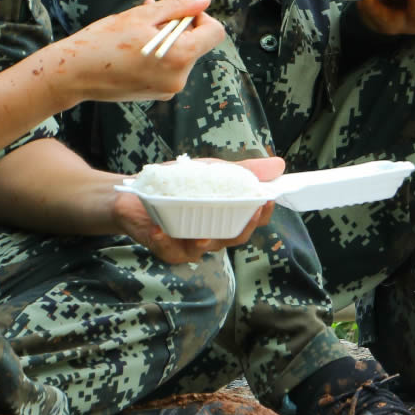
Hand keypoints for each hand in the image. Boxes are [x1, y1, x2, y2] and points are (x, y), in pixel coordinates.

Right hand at [39, 0, 223, 104]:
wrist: (73, 74)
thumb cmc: (103, 40)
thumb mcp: (141, 16)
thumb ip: (178, 6)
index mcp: (179, 57)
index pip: (215, 33)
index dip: (201, 16)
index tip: (181, 10)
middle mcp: (179, 78)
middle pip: (197, 43)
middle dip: (179, 25)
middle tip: (153, 11)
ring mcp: (168, 89)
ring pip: (182, 54)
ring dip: (167, 37)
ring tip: (139, 27)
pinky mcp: (157, 94)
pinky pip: (169, 67)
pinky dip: (160, 53)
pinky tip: (135, 46)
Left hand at [111, 156, 284, 263]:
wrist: (135, 193)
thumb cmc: (178, 184)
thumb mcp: (212, 171)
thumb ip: (242, 170)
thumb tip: (279, 164)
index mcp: (226, 216)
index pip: (252, 220)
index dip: (262, 213)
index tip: (268, 198)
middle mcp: (212, 233)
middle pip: (234, 237)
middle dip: (243, 227)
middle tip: (248, 212)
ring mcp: (189, 243)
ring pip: (204, 248)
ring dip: (204, 241)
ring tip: (202, 234)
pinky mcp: (165, 247)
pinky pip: (169, 250)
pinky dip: (165, 241)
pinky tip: (160, 230)